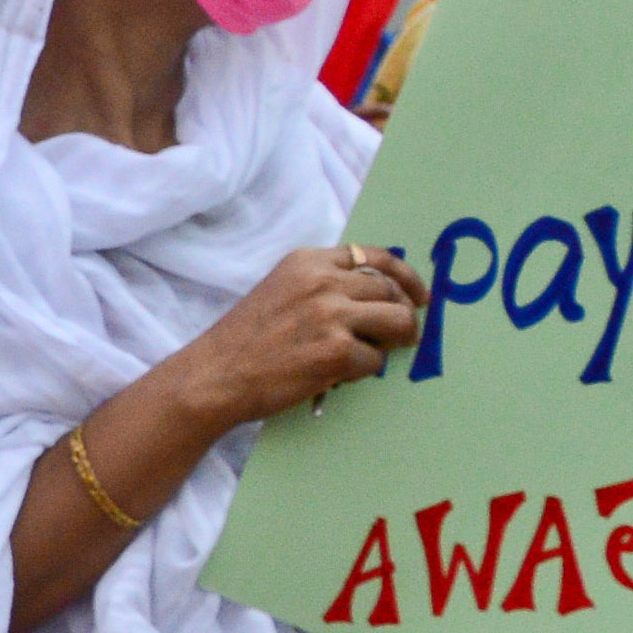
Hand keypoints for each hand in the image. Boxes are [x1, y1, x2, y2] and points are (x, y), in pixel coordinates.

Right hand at [170, 243, 423, 425]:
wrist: (214, 376)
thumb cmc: (244, 341)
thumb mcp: (279, 290)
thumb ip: (321, 284)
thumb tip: (374, 296)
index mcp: (307, 261)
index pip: (374, 256)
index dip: (405, 275)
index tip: (418, 294)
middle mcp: (323, 282)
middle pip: (391, 290)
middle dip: (406, 313)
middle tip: (406, 333)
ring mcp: (331, 316)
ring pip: (398, 322)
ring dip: (397, 341)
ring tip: (383, 352)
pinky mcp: (337, 352)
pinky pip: (375, 360)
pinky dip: (364, 371)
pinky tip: (341, 375)